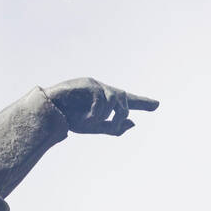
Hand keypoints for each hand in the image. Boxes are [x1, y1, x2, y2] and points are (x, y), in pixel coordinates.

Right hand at [44, 78, 158, 136]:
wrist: (52, 113)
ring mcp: (96, 85)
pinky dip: (95, 114)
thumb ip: (113, 127)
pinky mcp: (88, 83)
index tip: (157, 105)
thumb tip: (133, 123)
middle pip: (125, 101)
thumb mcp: (95, 127)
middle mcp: (103, 90)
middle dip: (121, 116)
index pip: (128, 100)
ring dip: (106, 117)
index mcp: (106, 101)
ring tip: (91, 123)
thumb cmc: (71, 119)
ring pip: (115, 100)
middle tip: (113, 126)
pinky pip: (101, 100)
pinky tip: (85, 119)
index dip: (143, 102)